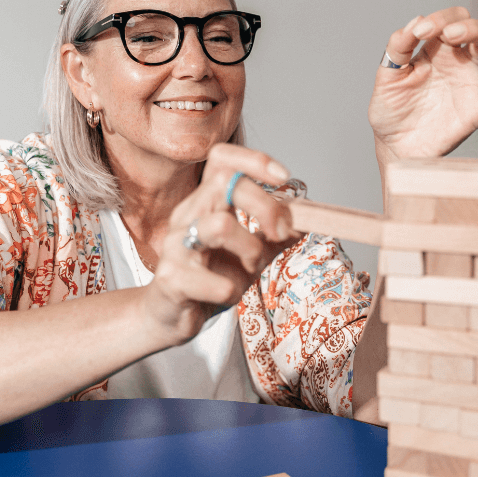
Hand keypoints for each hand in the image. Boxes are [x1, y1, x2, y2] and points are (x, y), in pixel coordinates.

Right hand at [142, 144, 299, 341]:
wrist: (171, 316)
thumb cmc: (210, 279)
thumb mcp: (250, 254)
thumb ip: (275, 236)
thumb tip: (306, 221)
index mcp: (205, 203)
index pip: (222, 160)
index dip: (255, 160)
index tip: (284, 177)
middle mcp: (186, 216)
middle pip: (225, 184)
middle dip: (266, 207)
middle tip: (281, 233)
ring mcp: (176, 246)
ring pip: (220, 226)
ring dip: (251, 249)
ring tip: (251, 268)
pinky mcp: (172, 280)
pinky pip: (213, 282)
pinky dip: (230, 291)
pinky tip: (225, 295)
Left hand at [368, 7, 477, 163]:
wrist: (394, 145)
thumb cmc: (391, 110)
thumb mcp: (387, 74)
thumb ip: (398, 46)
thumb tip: (416, 20)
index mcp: (441, 49)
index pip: (455, 20)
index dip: (442, 18)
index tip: (421, 32)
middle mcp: (463, 63)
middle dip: (474, 27)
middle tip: (451, 34)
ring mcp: (474, 85)